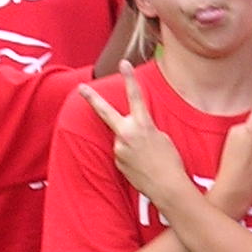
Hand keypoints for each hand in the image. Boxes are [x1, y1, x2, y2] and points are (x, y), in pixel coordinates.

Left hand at [80, 68, 195, 211]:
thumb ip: (145, 129)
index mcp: (142, 125)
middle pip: (105, 112)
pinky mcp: (117, 161)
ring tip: (148, 157)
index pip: (135, 96)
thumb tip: (132, 131)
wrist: (167, 188)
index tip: (124, 63)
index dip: (130, 78)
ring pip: (122, 138)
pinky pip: (123, 153)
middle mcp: (126, 134)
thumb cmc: (170, 162)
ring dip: (132, 143)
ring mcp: (119, 148)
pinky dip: (132, 156)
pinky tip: (143, 165)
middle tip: (81, 87)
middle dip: (92, 98)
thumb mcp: (162, 137)